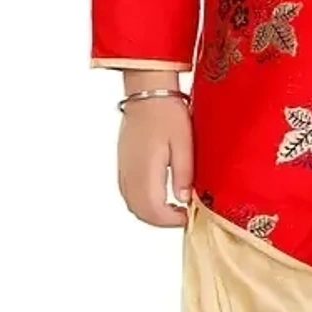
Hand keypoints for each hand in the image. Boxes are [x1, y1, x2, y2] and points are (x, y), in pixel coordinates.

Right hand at [117, 96, 193, 227]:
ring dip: (149, 212)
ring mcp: (123, 167)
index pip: (153, 209)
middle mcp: (129, 172)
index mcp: (145, 170)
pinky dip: (140, 201)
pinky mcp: (123, 161)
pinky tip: (157, 195)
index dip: (170, 220)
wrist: (148, 91)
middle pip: (139, 211)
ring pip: (131, 203)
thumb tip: (184, 198)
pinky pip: (127, 191)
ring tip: (171, 208)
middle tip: (181, 216)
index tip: (187, 216)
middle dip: (160, 220)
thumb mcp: (184, 144)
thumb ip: (184, 174)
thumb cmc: (167, 113)